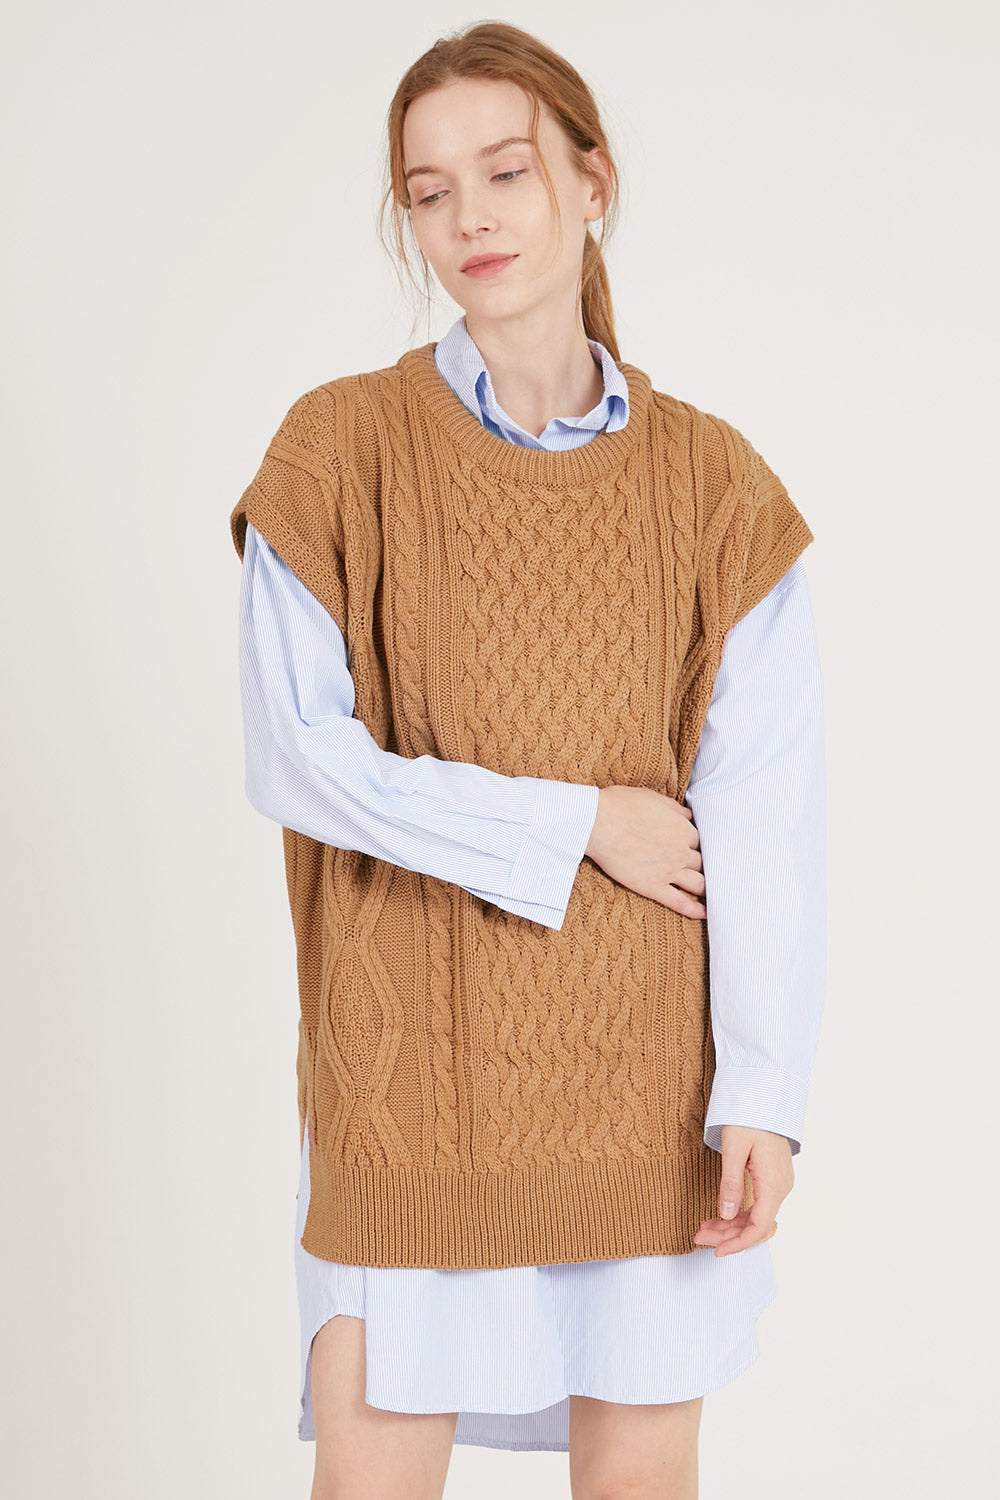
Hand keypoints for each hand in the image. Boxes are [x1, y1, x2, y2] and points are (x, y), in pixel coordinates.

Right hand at [584, 785, 705, 918]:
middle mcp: (681, 851)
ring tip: (709, 893)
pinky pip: (680, 902)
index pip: (700, 842)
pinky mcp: (653, 887)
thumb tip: (688, 814)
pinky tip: (705, 913)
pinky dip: (695, 909)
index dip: (696, 846)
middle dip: (704, 867)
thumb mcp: (652, 797)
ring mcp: (669, 871)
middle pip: (703, 863)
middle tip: (703, 872)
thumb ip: (674, 808)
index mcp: (683, 829)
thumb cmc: (621, 805)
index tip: (693, 850)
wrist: (598, 823)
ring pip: (699, 884)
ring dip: (705, 888)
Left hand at [693, 1125, 793, 1255]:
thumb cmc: (748, 1117)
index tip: (716, 1251)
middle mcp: (780, 1188)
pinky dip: (739, 1213)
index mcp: (773, 1184)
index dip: (738, 1244)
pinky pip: (758, 1203)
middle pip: (756, 1225)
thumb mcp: (734, 1149)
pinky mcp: (773, 1177)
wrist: (765, 1095)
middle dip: (728, 1236)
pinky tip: (721, 1215)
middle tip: (699, 1237)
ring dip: (731, 1225)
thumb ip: (730, 1184)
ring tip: (704, 1228)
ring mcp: (779, 1183)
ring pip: (756, 1216)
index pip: (759, 1227)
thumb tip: (727, 1215)